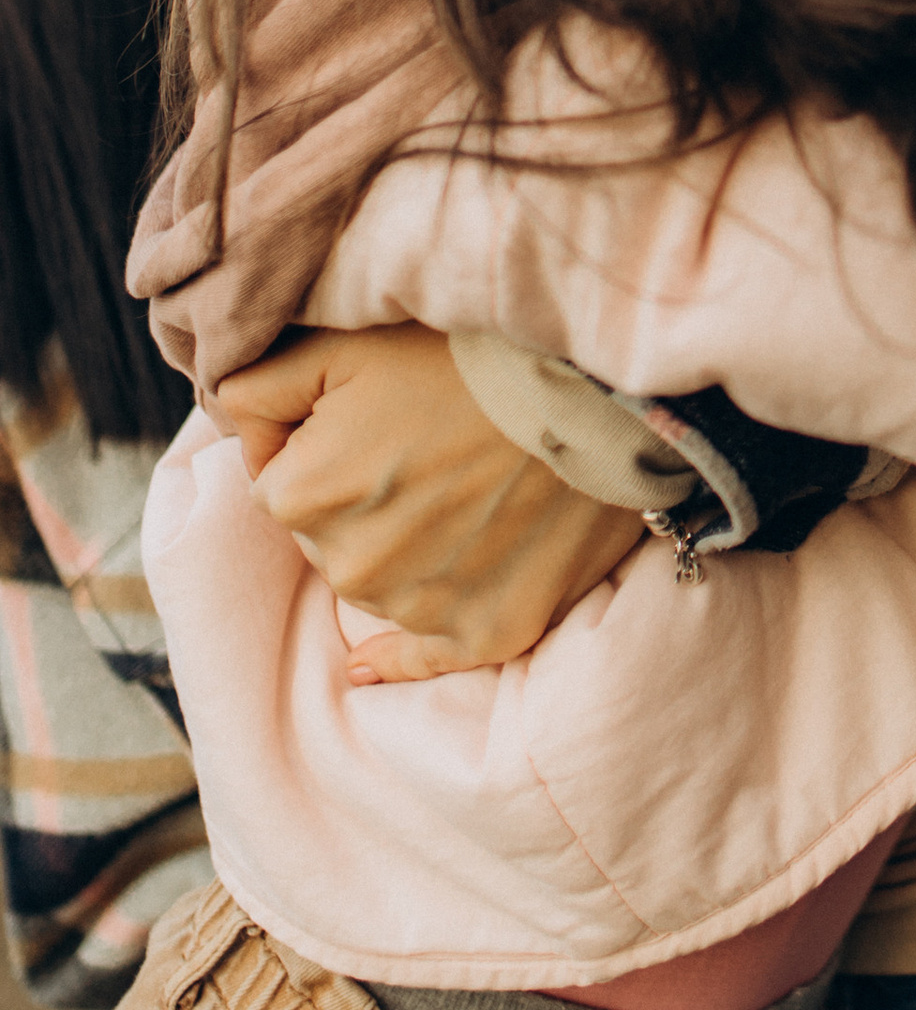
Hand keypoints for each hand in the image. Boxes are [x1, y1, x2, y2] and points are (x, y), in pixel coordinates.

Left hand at [218, 325, 646, 680]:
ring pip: (377, 581)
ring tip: (463, 484)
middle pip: (327, 536)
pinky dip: (402, 655)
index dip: (318, 443)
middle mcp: (350, 567)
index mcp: (301, 496)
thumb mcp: (339, 345)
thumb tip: (228, 425)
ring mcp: (420, 607)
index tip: (372, 413)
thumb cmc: (465, 355)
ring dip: (400, 547)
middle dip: (358, 497)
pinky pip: (421, 660)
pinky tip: (369, 664)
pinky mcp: (487, 631)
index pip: (279, 480)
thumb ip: (255, 387)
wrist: (594, 389)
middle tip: (426, 443)